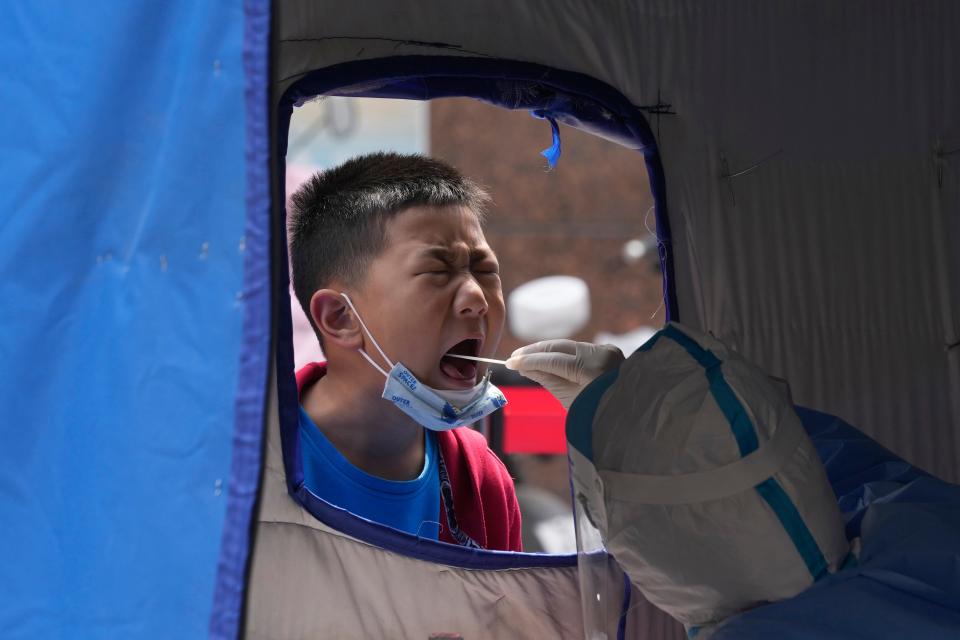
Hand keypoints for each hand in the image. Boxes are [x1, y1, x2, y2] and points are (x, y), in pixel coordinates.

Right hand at [506, 340, 624, 408]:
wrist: (625, 419)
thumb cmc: (595, 414)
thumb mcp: (568, 398)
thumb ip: (546, 379)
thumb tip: (523, 366)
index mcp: (593, 369)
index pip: (554, 360)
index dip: (529, 361)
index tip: (510, 363)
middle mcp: (601, 354)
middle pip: (561, 347)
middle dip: (536, 351)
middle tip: (515, 357)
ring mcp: (607, 351)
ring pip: (570, 347)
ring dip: (548, 351)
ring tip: (526, 357)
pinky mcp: (609, 351)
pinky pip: (582, 351)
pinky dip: (564, 354)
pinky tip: (548, 357)